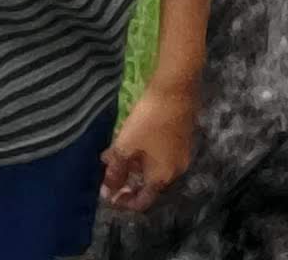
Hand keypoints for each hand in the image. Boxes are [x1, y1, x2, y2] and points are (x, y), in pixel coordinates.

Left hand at [102, 78, 199, 212]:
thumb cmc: (149, 119)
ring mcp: (181, 152)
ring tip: (113, 153)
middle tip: (107, 171)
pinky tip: (129, 139)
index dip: (124, 201)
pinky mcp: (181, 137)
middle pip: (148, 183)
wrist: (176, 87)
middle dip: (126, 179)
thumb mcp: (126, 146)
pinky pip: (160, 153)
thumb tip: (106, 193)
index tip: (108, 195)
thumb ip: (115, 172)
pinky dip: (143, 152)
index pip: (143, 201)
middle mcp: (175, 169)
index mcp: (162, 176)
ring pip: (153, 166)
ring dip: (132, 164)